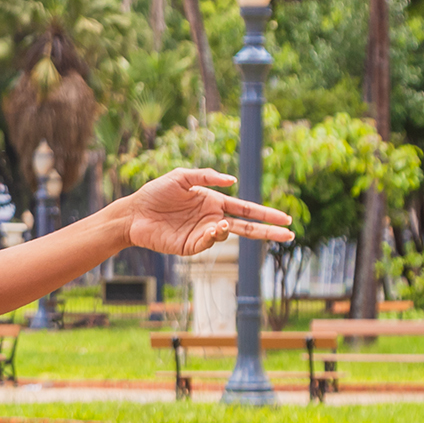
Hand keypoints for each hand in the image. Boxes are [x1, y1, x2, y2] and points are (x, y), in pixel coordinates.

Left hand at [119, 168, 293, 256]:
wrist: (134, 212)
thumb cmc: (156, 193)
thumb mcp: (181, 177)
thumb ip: (205, 176)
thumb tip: (232, 180)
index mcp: (214, 202)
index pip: (247, 209)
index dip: (266, 214)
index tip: (286, 218)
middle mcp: (212, 218)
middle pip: (246, 227)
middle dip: (267, 231)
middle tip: (289, 235)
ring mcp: (202, 234)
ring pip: (226, 235)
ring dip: (228, 230)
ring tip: (221, 224)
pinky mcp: (190, 246)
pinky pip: (208, 244)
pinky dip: (213, 237)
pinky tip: (212, 229)